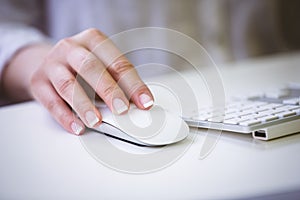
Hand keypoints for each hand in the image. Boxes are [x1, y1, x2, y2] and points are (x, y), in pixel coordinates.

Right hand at [4, 28, 153, 134]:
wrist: (48, 62)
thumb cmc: (82, 66)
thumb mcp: (101, 64)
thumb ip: (118, 81)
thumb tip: (138, 104)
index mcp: (93, 40)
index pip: (117, 62)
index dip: (133, 84)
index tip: (145, 102)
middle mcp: (71, 47)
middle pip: (90, 67)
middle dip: (108, 90)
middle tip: (122, 109)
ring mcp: (52, 63)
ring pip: (68, 84)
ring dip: (84, 105)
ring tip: (97, 121)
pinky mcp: (38, 81)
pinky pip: (51, 101)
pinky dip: (65, 116)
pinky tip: (78, 127)